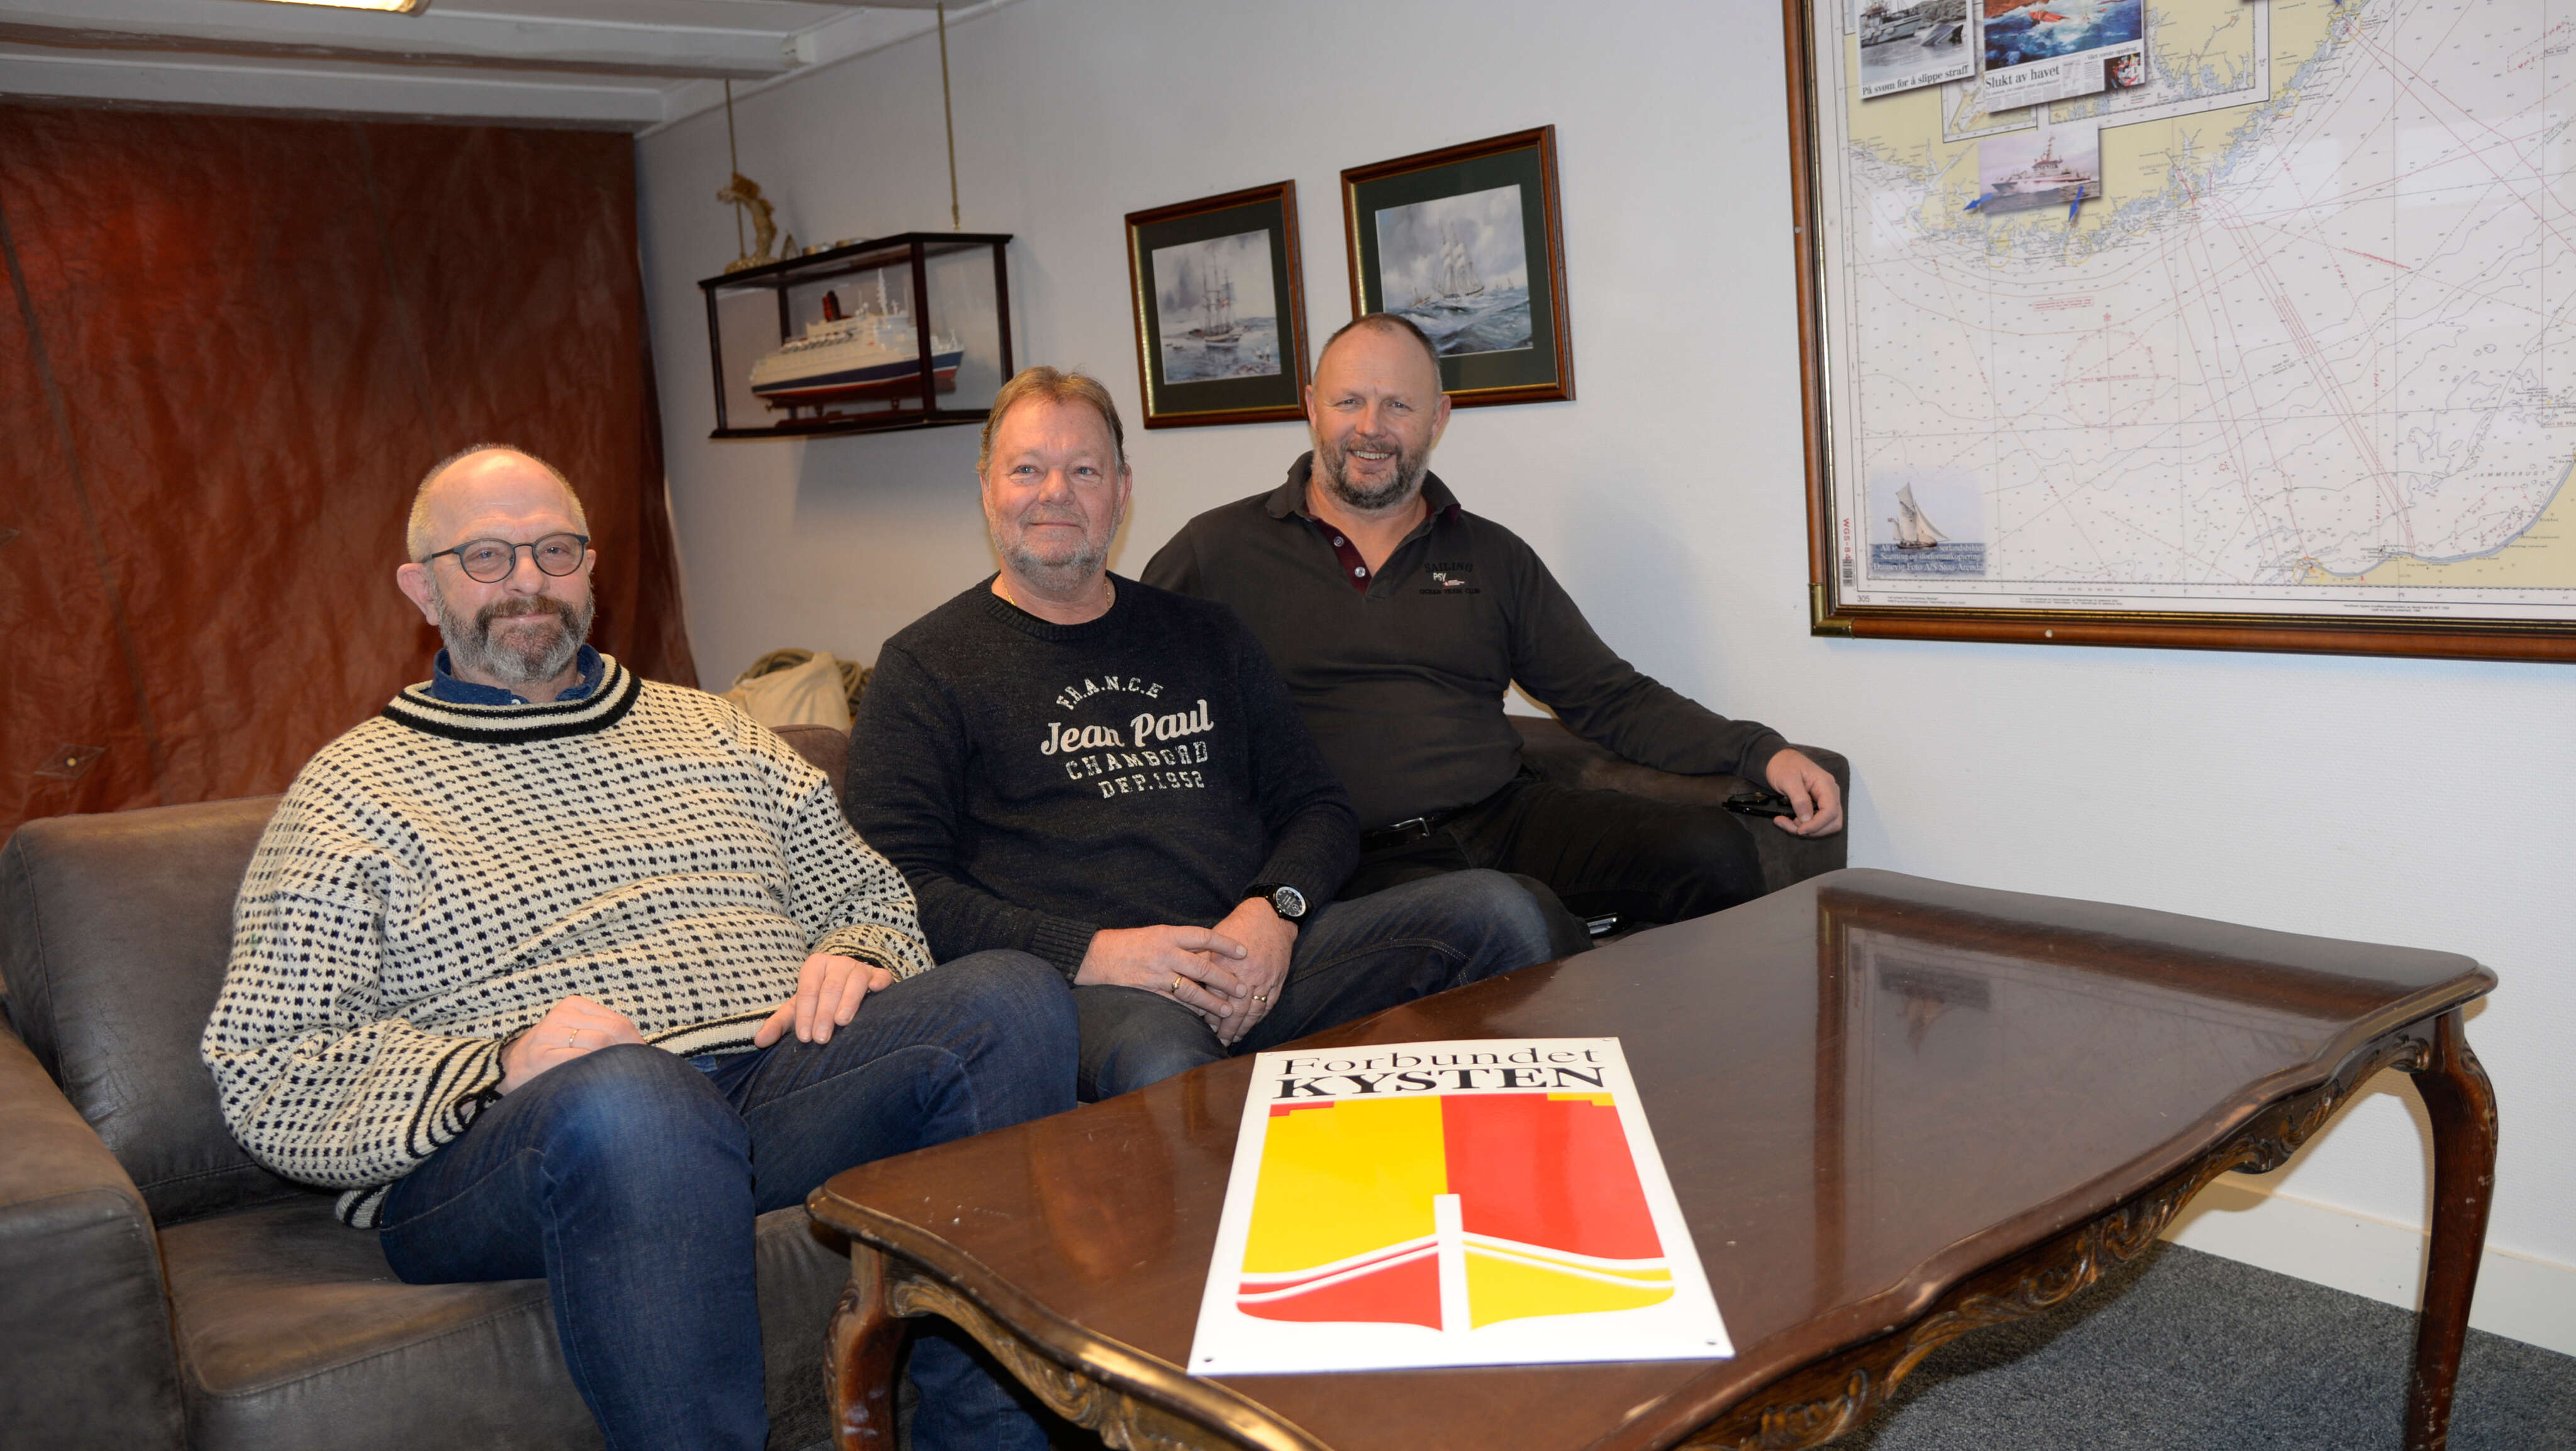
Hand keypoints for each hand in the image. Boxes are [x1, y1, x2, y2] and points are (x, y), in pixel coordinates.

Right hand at [499, 994, 643, 1093]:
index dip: (636, 1042)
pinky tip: (599, 1080)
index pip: (618, 1021)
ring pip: (600, 1044)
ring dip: (615, 1062)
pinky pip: (580, 1060)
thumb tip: (646, 1049)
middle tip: (639, 1070)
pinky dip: (595, 1070)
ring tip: (620, 1077)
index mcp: (573, 1005)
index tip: (646, 1058)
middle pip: (613, 1031)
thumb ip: (603, 1033)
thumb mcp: (574, 1032)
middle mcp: (561, 1015)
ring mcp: (550, 1034)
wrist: (507, 1068)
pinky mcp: (542, 1056)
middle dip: (631, 1051)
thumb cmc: (550, 1052)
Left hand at [754, 953, 896, 1047]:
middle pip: (830, 987)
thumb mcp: (797, 1010)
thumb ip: (779, 1024)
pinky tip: (877, 991)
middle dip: (824, 1014)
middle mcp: (837, 963)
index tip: (805, 1037)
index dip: (805, 1014)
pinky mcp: (878, 975)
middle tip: (821, 1038)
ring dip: (848, 1002)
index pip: (808, 990)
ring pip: (854, 982)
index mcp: (814, 966)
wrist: (847, 987)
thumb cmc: (818, 1002)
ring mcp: (859, 967)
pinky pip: (881, 976)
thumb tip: (759, 1041)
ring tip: (842, 1022)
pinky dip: (879, 982)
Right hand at [1074, 925, 1249, 1029]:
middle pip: (1203, 968)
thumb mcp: (1156, 934)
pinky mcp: (1149, 992)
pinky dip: (1190, 1012)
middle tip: (1243, 989)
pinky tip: (1203, 1018)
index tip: (1244, 952)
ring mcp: (1157, 975)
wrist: (1097, 956)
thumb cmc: (1129, 944)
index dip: (1226, 944)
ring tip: (1228, 1009)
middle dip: (1226, 980)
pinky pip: (1175, 1004)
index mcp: (1168, 935)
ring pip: (1192, 991)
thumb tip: (1208, 952)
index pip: (1204, 937)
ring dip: (1212, 1002)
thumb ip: (1180, 942)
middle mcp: (1165, 954)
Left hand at [1209, 898, 1294, 1045]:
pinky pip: (1267, 1005)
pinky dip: (1258, 1018)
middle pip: (1235, 1011)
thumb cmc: (1238, 926)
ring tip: (1233, 1038)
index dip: (1210, 1016)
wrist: (1270, 917)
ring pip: (1252, 1012)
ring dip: (1242, 1028)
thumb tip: (1184, 976)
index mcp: (1226, 966)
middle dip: (1226, 1029)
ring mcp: (1263, 980)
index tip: (1203, 1027)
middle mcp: (1245, 976)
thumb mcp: (1214, 939)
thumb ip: (1200, 959)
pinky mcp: (1276, 981)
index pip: (1216, 998)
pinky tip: (1251, 1025)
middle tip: (1218, 1042)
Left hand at [1764, 748, 1845, 837]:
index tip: (1799, 830)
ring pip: (1825, 826)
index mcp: (1826, 784)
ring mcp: (1825, 800)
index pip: (1831, 811)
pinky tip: (1787, 821)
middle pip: (1832, 822)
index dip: (1817, 824)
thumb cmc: (1783, 765)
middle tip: (1790, 825)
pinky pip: (1816, 823)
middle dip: (1812, 829)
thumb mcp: (1787, 779)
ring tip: (1785, 822)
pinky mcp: (1817, 806)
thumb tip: (1806, 819)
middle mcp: (1829, 793)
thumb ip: (1799, 799)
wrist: (1777, 760)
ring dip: (1806, 830)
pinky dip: (1802, 826)